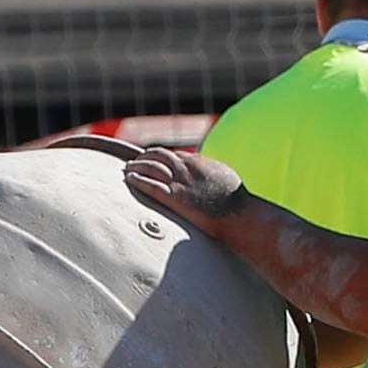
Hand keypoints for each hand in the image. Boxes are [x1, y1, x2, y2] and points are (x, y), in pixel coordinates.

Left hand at [121, 145, 245, 232]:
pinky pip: (152, 185)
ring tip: (129, 168)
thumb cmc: (236, 199)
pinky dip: (139, 180)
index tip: (155, 161)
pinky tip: (130, 179)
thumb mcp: (224, 175)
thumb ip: (211, 170)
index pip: (174, 155)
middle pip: (159, 155)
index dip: (162, 157)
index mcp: (199, 162)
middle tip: (137, 161)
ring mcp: (180, 182)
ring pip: (152, 166)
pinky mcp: (175, 198)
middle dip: (146, 157)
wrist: (238, 213)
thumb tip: (207, 170)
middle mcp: (187, 168)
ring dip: (138, 166)